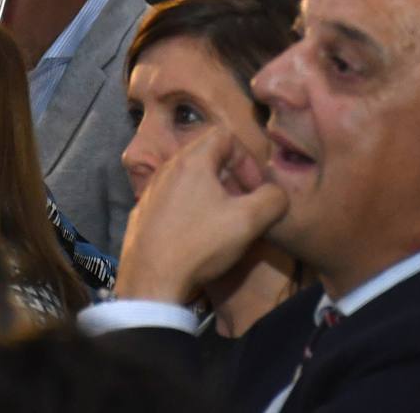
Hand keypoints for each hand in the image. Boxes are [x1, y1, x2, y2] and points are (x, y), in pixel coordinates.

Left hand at [112, 126, 286, 303]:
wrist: (150, 282)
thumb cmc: (200, 244)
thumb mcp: (248, 222)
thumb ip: (272, 200)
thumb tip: (276, 194)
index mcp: (191, 161)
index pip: (225, 136)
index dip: (247, 159)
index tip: (254, 189)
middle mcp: (167, 168)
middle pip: (206, 156)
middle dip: (231, 176)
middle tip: (243, 203)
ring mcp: (151, 191)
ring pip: (188, 178)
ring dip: (211, 192)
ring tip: (222, 221)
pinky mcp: (143, 214)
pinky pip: (172, 199)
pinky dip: (190, 208)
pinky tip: (196, 236)